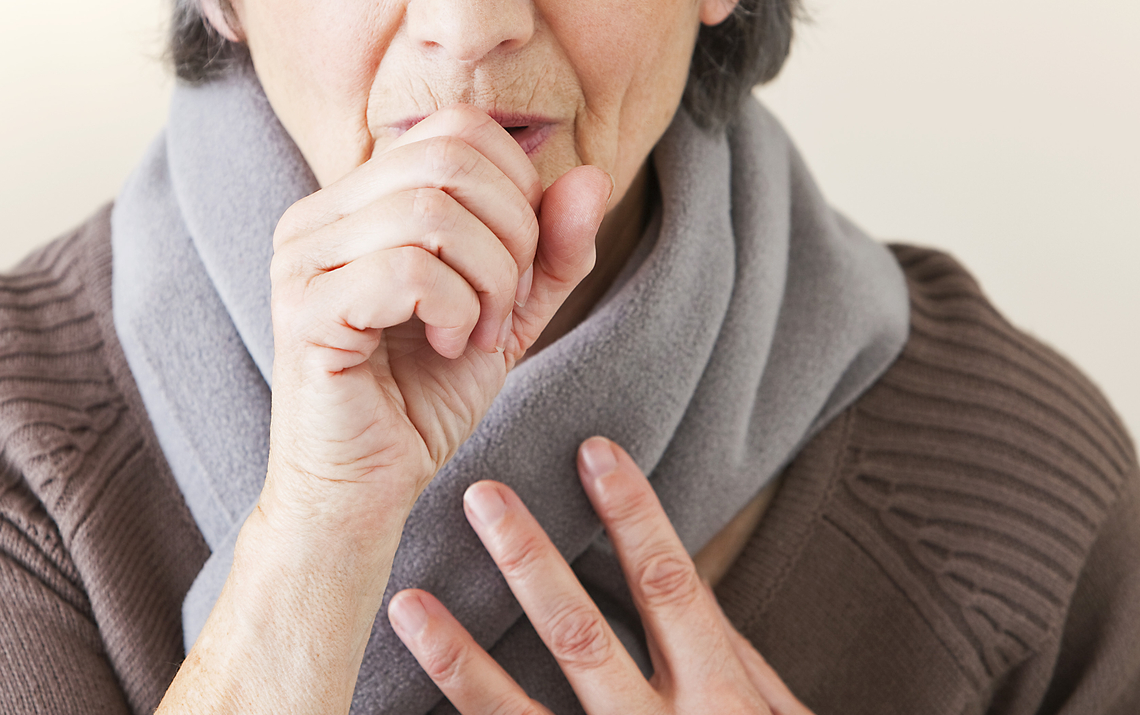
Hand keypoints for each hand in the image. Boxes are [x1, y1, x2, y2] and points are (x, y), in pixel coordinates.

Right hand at [161, 109, 607, 714]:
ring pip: (433, 209)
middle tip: (506, 308)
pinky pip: (408, 270)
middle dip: (512, 233)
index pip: (456, 129)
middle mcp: (317, 214)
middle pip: (450, 158)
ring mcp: (302, 259)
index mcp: (356, 199)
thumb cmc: (421, 400)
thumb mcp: (508, 313)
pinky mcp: (305, 311)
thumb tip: (594, 175)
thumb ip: (550, 249)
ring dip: (489, 279)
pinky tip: (448, 347)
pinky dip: (456, 309)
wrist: (362, 491)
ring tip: (478, 334)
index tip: (518, 271)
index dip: (516, 190)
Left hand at [386, 437, 815, 714]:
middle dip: (529, 561)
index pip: (672, 588)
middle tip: (479, 493)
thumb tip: (680, 578)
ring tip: (407, 603)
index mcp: (722, 701)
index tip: (591, 450)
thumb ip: (733, 663)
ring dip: (457, 658)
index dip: (633, 516)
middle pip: (582, 637)